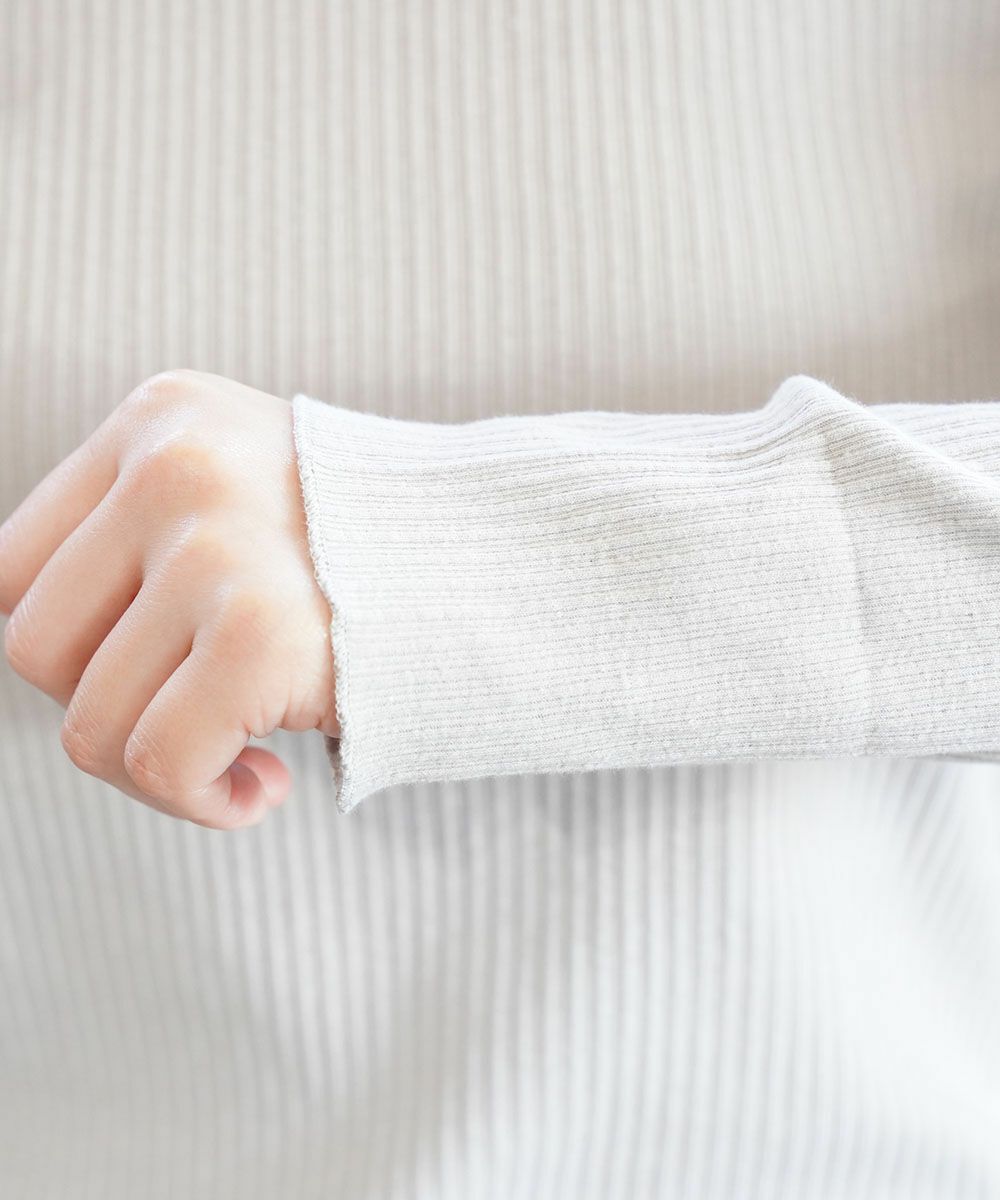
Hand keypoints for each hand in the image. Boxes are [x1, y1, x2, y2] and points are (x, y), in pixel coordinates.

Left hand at [0, 370, 338, 828]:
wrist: (520, 567)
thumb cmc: (379, 559)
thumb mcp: (247, 496)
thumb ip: (146, 543)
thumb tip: (53, 656)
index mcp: (162, 419)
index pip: (13, 568)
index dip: (76, 649)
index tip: (154, 674)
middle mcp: (177, 465)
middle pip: (38, 648)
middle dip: (111, 710)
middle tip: (202, 717)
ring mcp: (217, 545)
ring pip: (90, 723)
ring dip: (164, 770)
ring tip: (246, 754)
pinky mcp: (261, 632)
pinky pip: (159, 763)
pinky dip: (203, 801)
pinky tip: (267, 787)